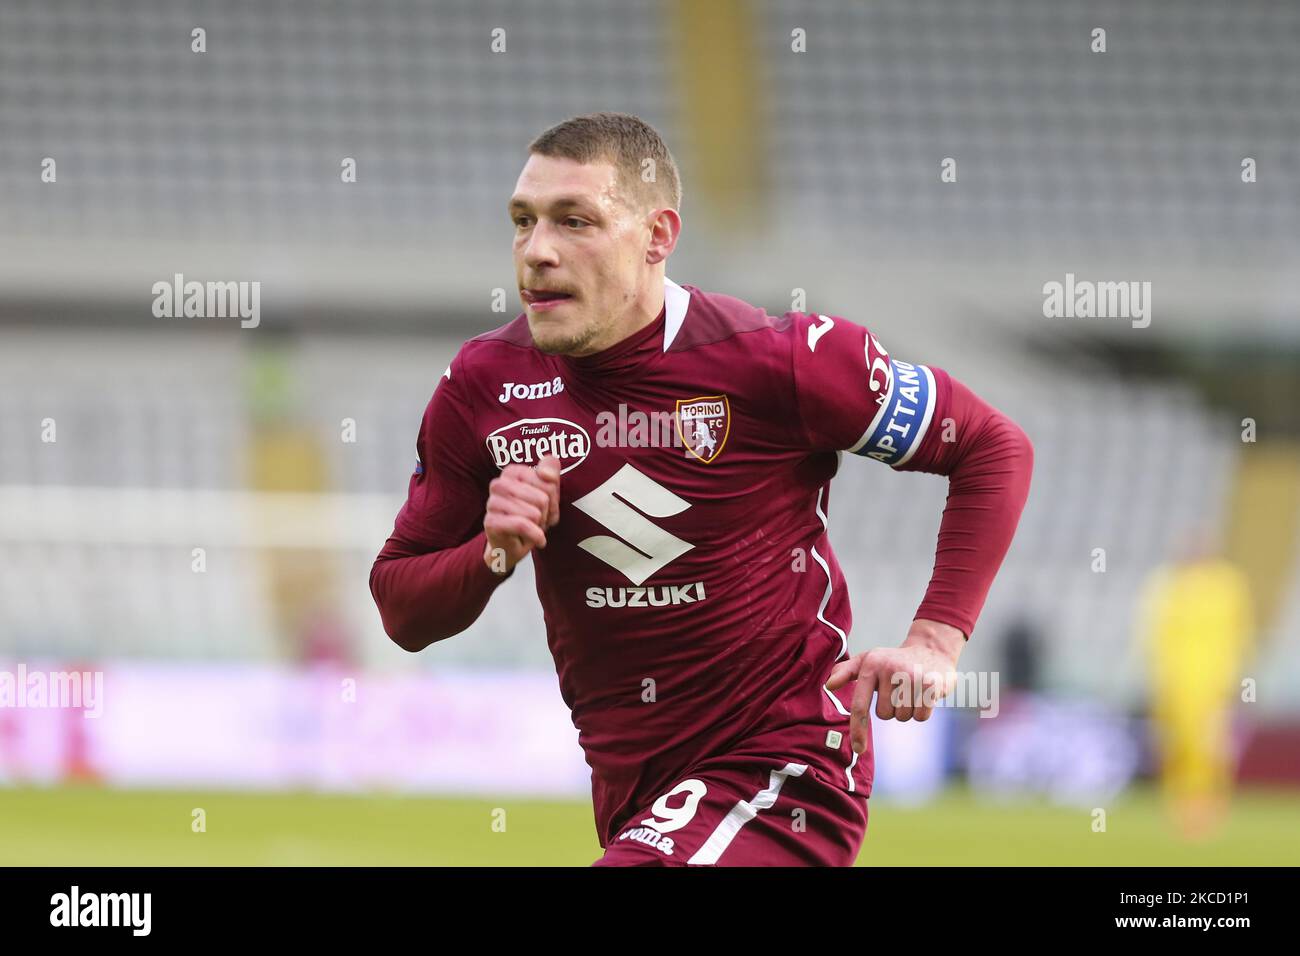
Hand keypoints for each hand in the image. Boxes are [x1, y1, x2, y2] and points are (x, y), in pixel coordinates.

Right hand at [483, 454, 560, 574]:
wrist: (513, 546)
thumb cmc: (531, 517)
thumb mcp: (549, 494)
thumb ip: (552, 474)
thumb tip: (545, 473)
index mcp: (512, 472)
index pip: (548, 482)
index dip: (553, 499)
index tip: (546, 506)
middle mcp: (498, 484)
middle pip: (542, 499)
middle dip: (546, 514)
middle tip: (537, 520)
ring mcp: (492, 503)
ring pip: (534, 514)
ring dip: (539, 527)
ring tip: (531, 528)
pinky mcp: (491, 522)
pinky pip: (522, 525)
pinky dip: (535, 536)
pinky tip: (538, 540)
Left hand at [824, 619, 964, 752]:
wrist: (931, 649)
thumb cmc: (893, 660)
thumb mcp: (869, 660)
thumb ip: (846, 672)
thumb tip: (829, 685)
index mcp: (871, 664)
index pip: (860, 704)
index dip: (858, 729)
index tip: (858, 749)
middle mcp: (890, 669)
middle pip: (884, 714)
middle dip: (891, 708)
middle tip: (899, 689)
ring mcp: (911, 676)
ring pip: (903, 717)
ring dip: (907, 709)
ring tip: (912, 689)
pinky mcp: (931, 684)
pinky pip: (921, 716)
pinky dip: (923, 711)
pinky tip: (924, 694)